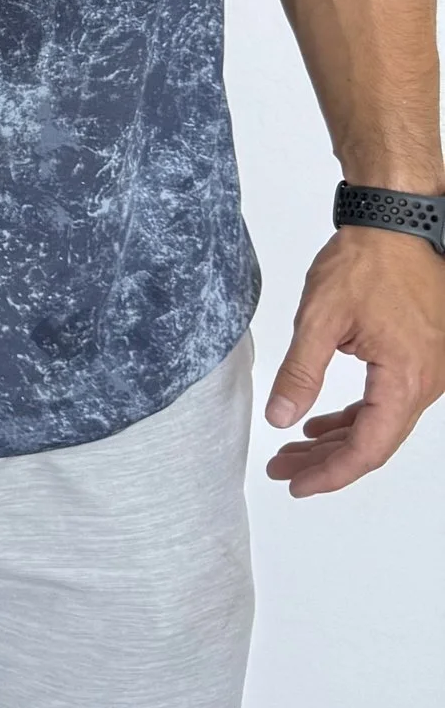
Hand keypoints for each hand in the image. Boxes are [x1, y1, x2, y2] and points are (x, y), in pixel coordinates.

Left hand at [264, 227, 444, 494]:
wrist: (397, 223)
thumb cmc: (366, 261)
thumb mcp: (320, 317)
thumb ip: (301, 372)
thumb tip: (280, 419)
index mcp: (407, 379)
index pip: (369, 448)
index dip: (331, 474)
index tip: (295, 484)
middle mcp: (427, 382)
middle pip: (375, 442)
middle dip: (326, 462)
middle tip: (281, 469)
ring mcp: (428, 371)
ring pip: (380, 424)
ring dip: (337, 440)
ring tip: (291, 451)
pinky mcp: (420, 359)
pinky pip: (387, 402)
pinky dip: (354, 417)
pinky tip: (318, 424)